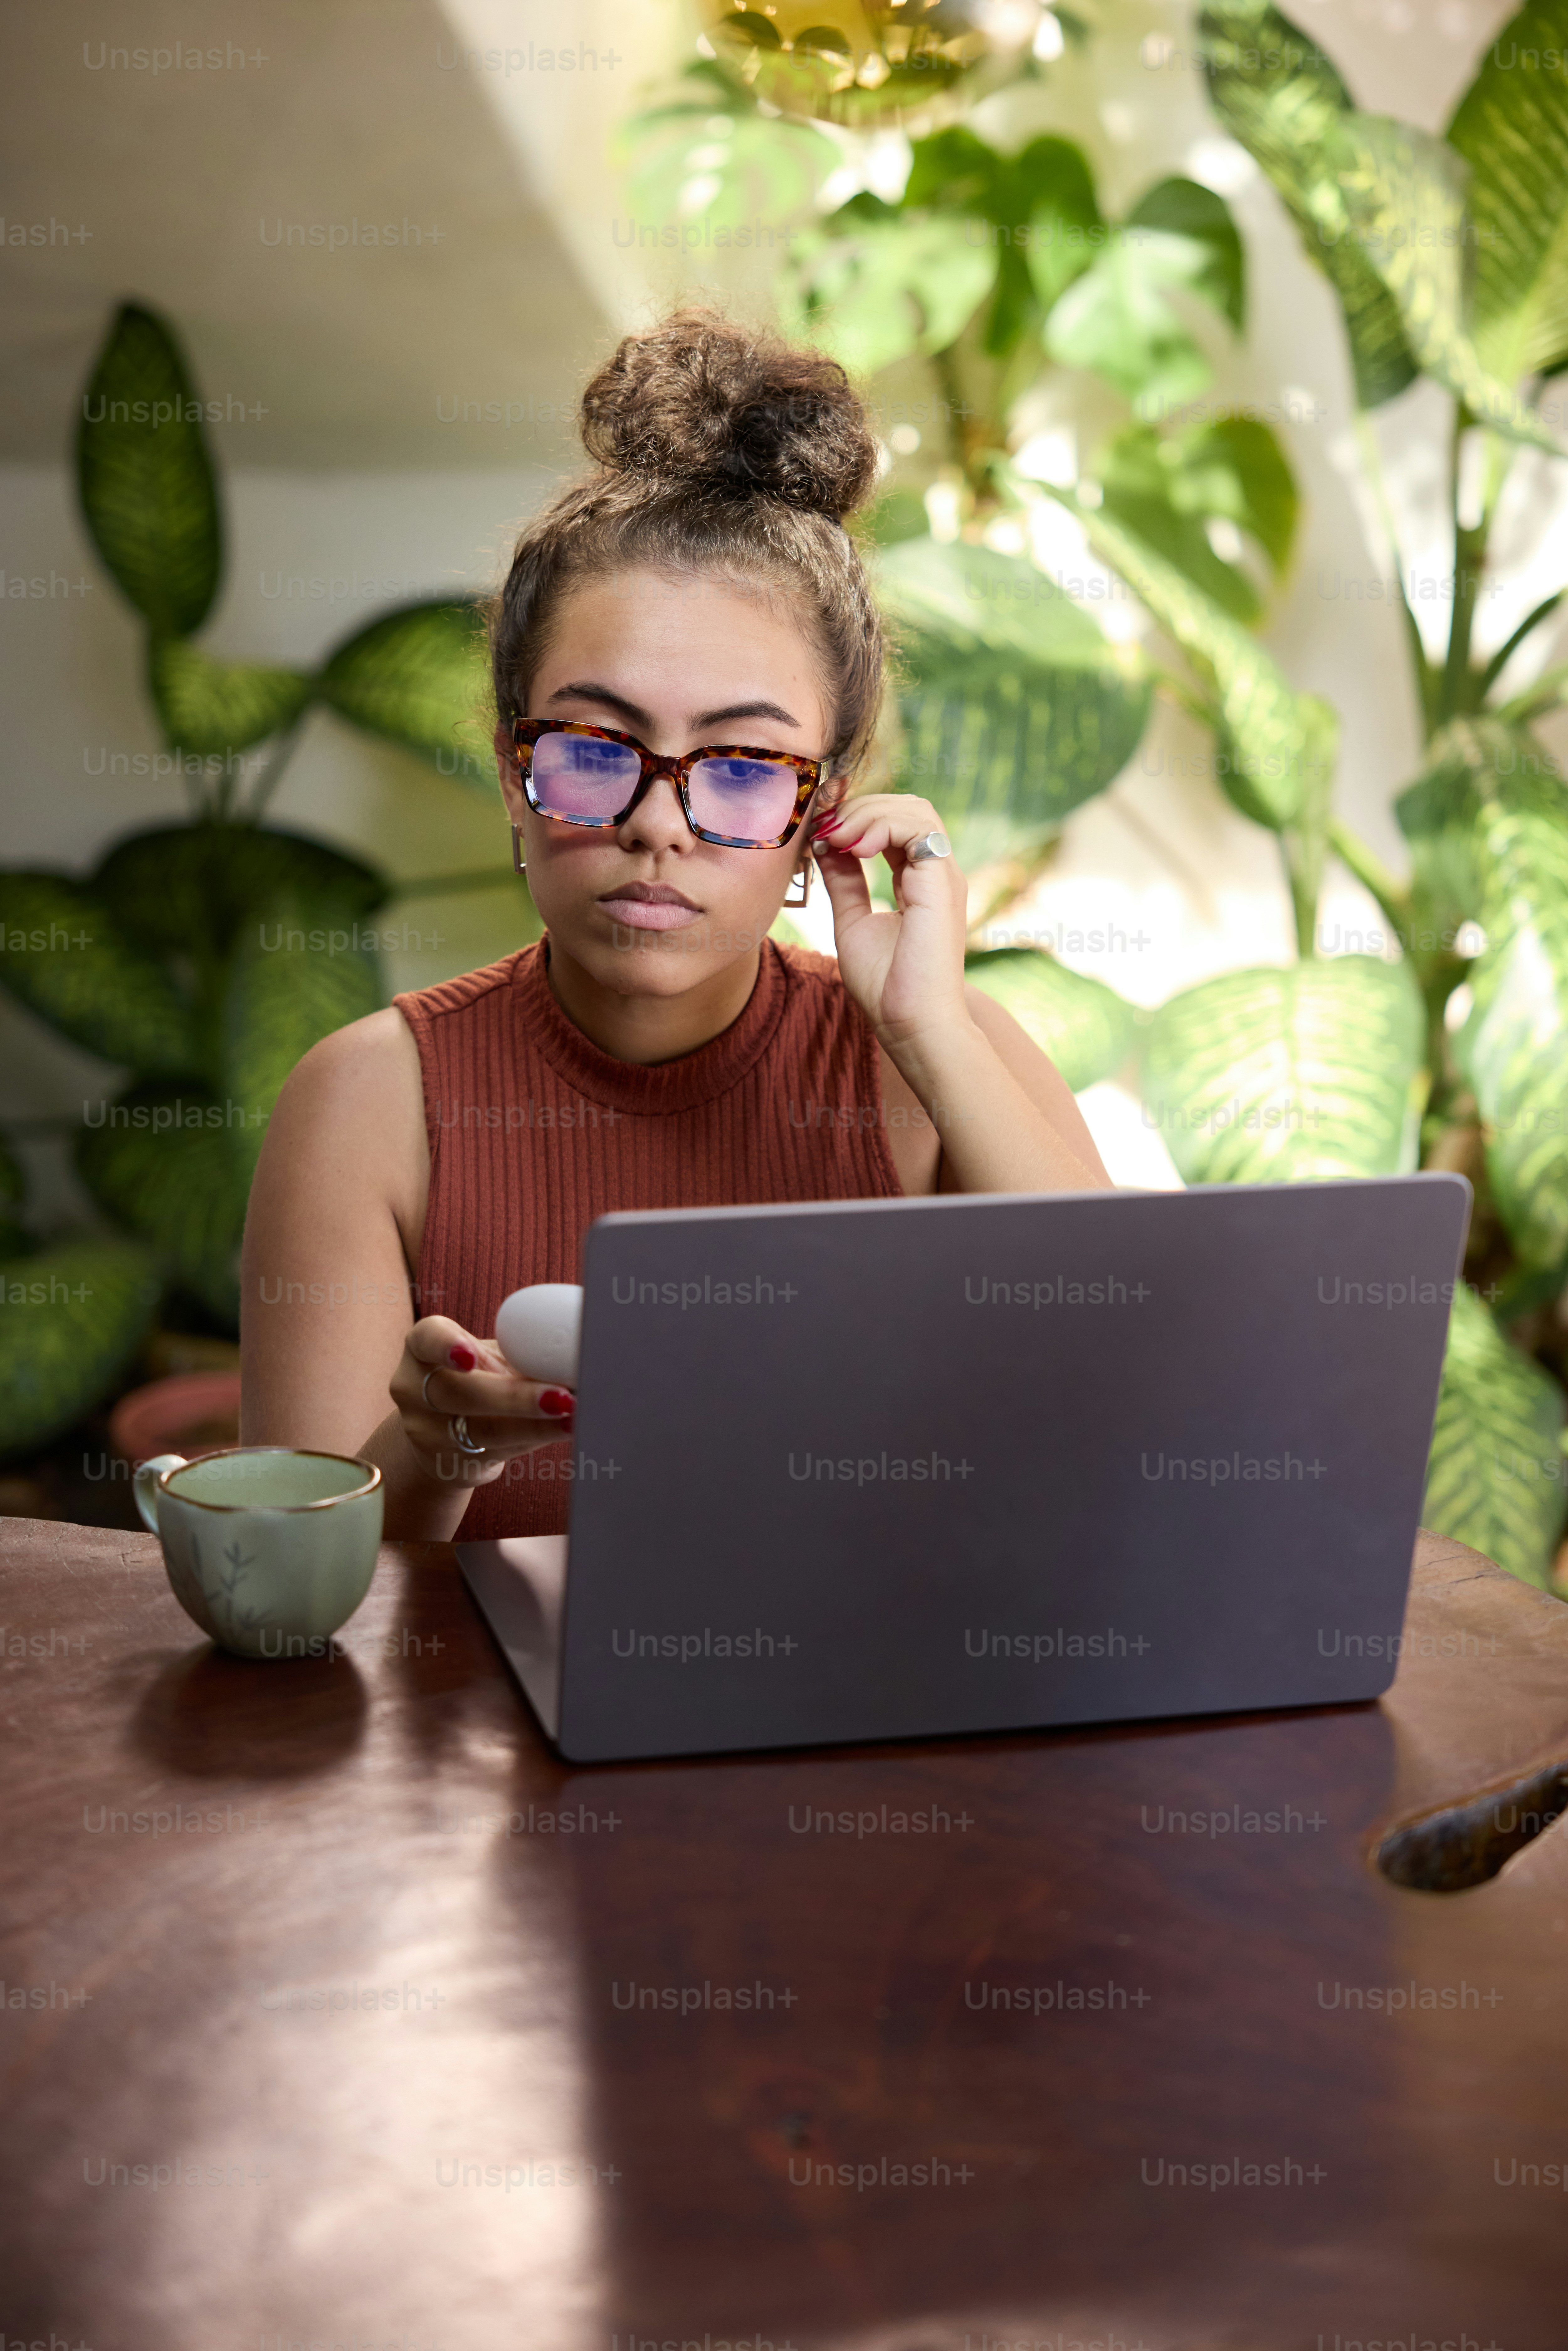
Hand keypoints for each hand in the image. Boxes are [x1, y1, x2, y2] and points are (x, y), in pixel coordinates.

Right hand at [389, 1316, 574, 1490]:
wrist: (444, 1437)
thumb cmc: (477, 1381)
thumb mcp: (483, 1359)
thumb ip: (516, 1350)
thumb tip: (577, 1349)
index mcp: (422, 1349)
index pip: (427, 1339)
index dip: (447, 1346)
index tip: (471, 1357)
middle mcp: (415, 1390)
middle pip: (461, 1393)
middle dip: (515, 1397)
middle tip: (561, 1396)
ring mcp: (429, 1432)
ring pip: (484, 1429)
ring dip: (536, 1424)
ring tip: (574, 1416)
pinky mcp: (452, 1462)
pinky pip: (500, 1450)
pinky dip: (538, 1437)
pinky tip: (565, 1430)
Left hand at [811, 795, 971, 1054]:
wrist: (910, 1022)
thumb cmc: (886, 985)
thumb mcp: (853, 921)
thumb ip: (845, 881)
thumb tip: (826, 845)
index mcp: (918, 881)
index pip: (893, 825)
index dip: (855, 818)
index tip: (819, 833)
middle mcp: (935, 873)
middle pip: (905, 808)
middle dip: (859, 808)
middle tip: (824, 828)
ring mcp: (942, 875)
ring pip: (914, 809)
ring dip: (868, 813)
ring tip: (838, 837)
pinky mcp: (942, 882)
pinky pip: (917, 827)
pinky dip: (881, 826)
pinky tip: (855, 848)